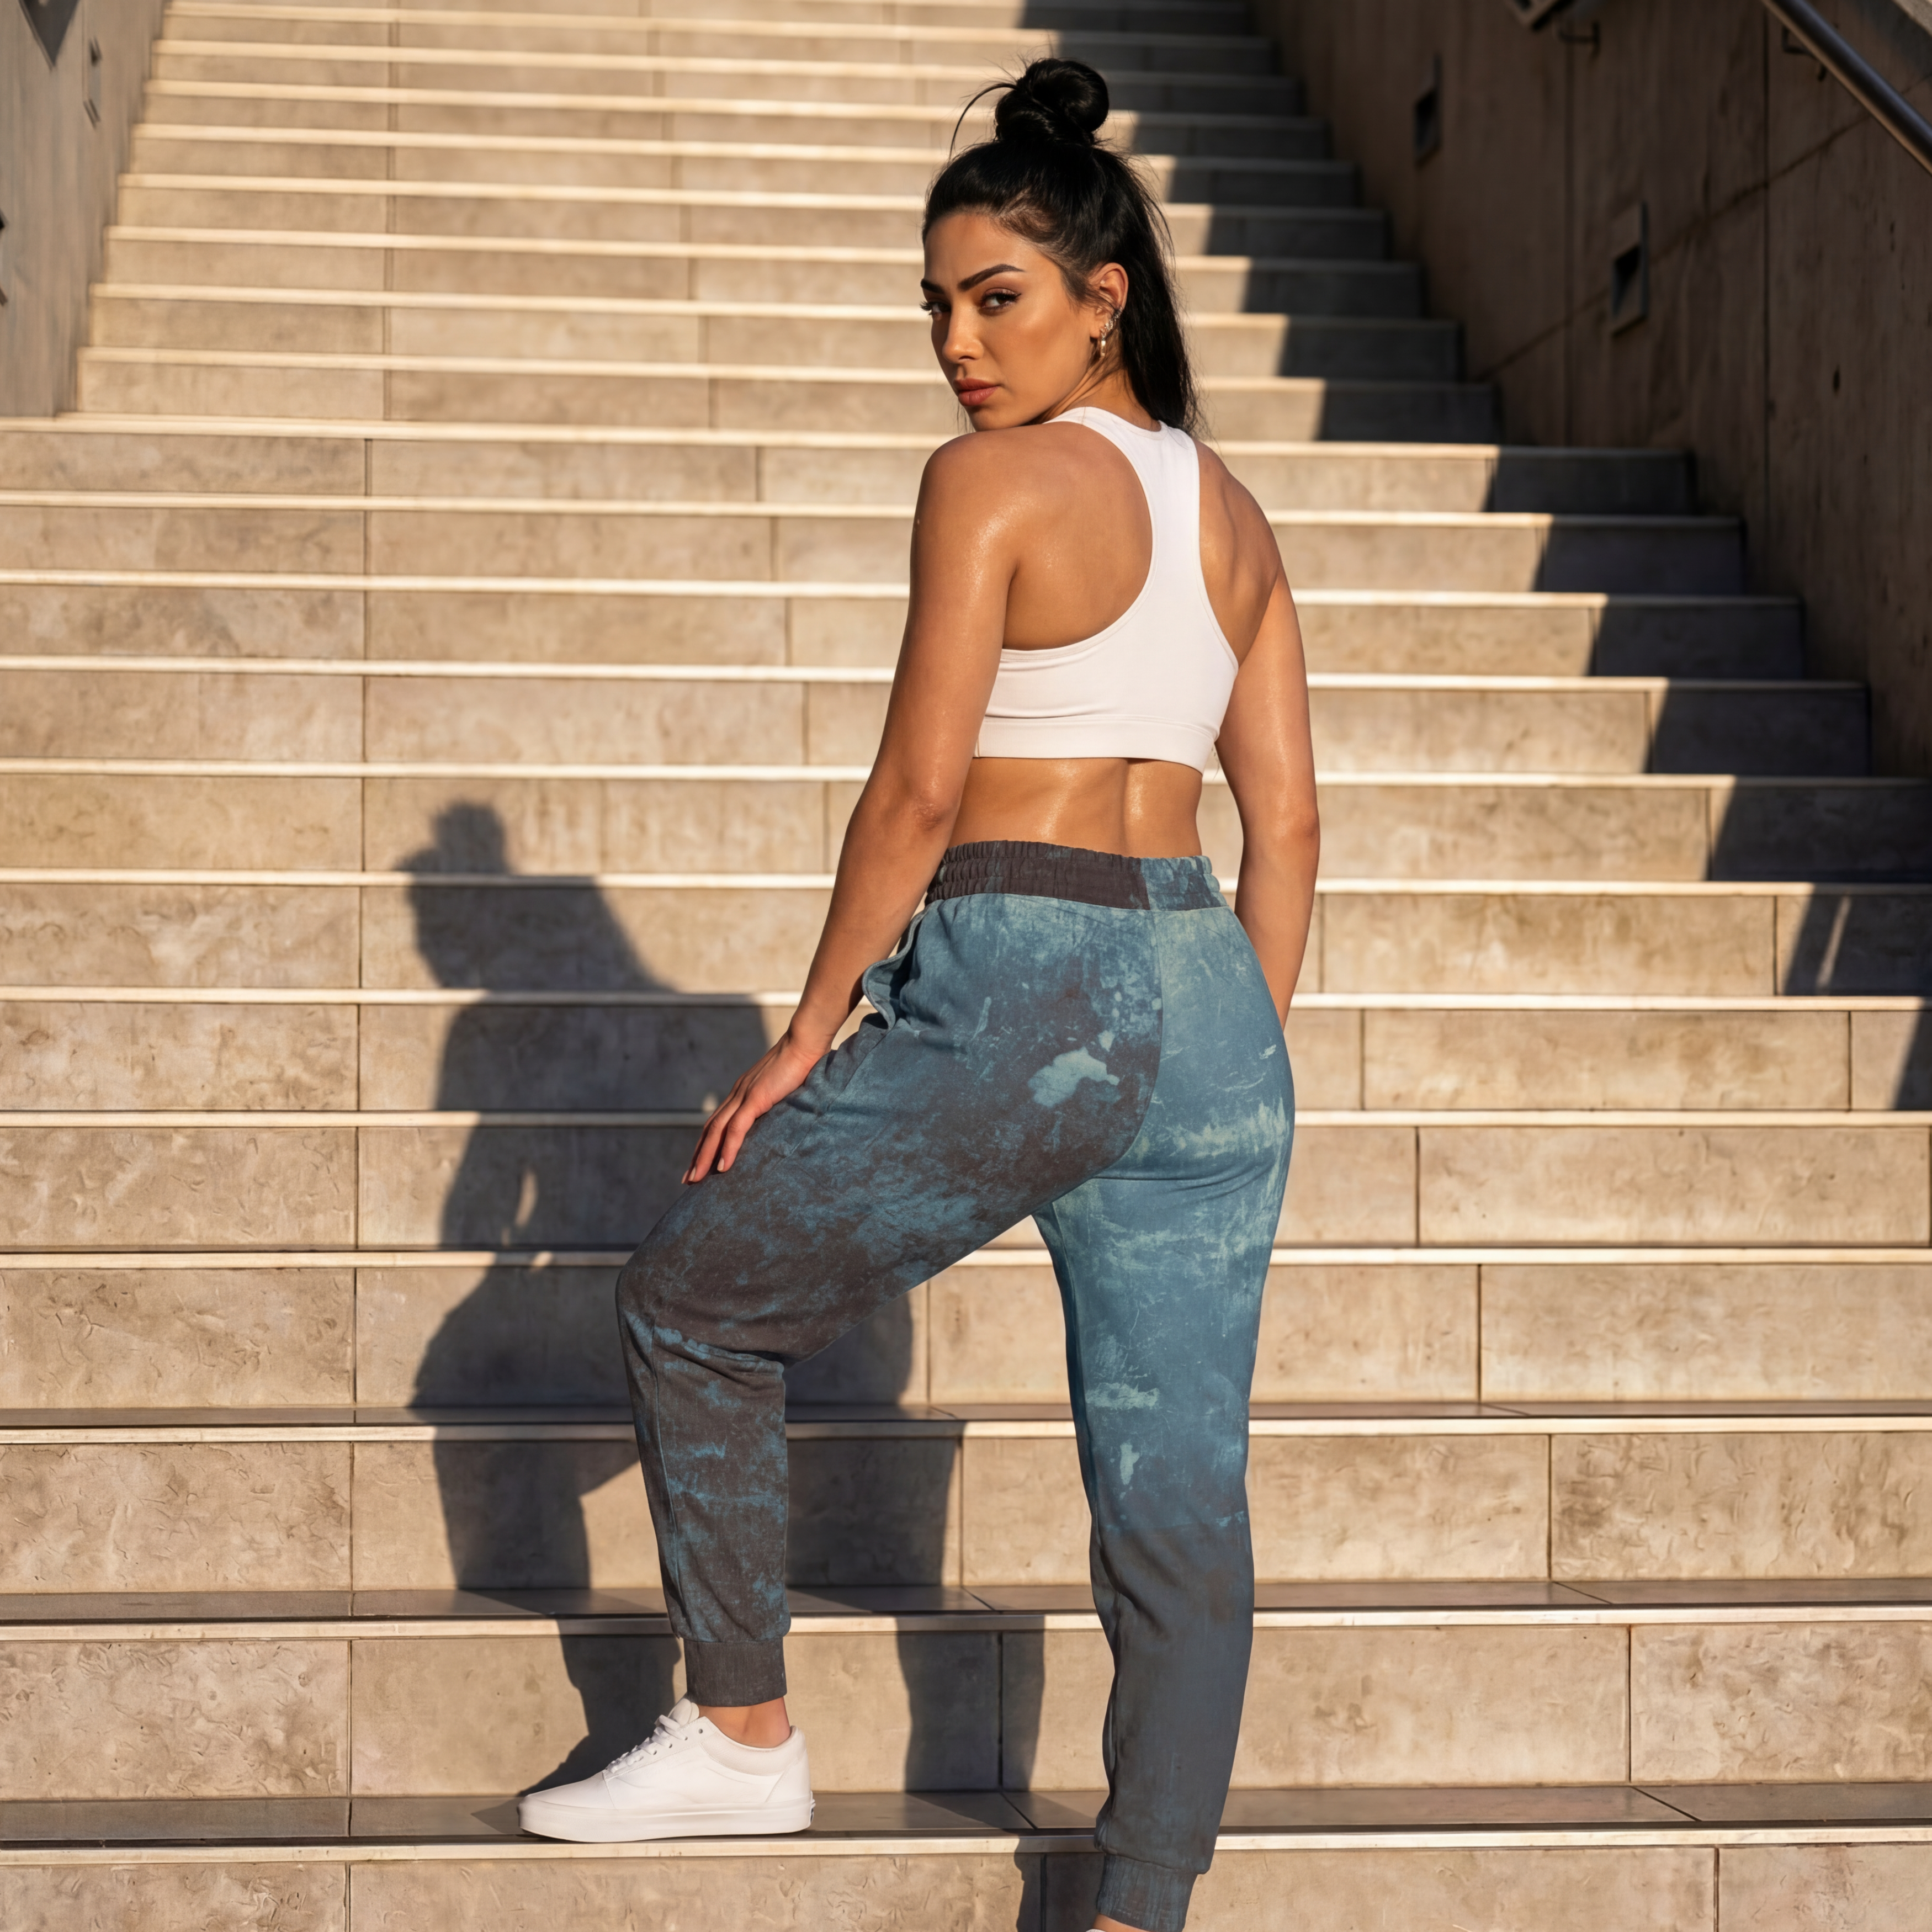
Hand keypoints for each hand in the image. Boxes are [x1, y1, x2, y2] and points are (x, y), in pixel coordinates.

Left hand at [684, 1028, 830, 1182]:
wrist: (805, 1043)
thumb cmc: (801, 1064)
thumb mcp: (784, 1089)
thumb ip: (776, 1103)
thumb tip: (782, 1120)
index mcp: (742, 1093)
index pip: (716, 1123)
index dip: (705, 1145)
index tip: (698, 1165)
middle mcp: (737, 1095)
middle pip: (709, 1130)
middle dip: (697, 1156)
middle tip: (688, 1180)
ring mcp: (744, 1096)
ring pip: (716, 1131)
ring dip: (705, 1157)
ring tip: (697, 1180)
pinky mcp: (756, 1098)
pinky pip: (737, 1128)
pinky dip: (728, 1148)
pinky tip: (723, 1167)